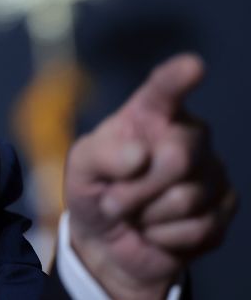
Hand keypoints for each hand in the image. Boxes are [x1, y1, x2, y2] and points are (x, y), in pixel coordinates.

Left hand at [65, 54, 237, 299]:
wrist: (108, 240)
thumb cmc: (96, 189)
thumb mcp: (81, 168)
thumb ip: (101, 155)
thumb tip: (140, 154)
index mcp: (150, 115)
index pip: (163, 92)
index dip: (177, 79)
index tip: (193, 66)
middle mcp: (188, 135)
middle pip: (178, 156)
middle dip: (137, 188)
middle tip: (113, 200)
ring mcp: (211, 171)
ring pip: (187, 198)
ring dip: (147, 215)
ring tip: (135, 213)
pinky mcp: (224, 207)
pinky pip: (199, 228)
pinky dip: (165, 237)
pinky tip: (156, 230)